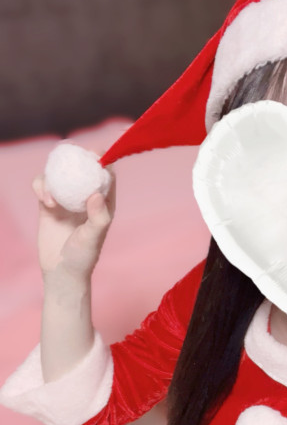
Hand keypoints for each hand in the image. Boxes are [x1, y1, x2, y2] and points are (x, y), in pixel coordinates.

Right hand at [33, 164, 115, 280]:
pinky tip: (46, 201)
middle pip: (81, 169)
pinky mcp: (48, 205)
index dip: (103, 160)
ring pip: (59, 174)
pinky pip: (43, 186)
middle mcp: (85, 198)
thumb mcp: (94, 237)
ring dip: (54, 175)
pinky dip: (42, 187)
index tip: (96, 153)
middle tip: (70, 154)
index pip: (106, 176)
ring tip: (51, 197)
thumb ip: (98, 216)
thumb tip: (95, 194)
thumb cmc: (83, 256)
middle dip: (76, 157)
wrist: (61, 272)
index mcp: (103, 203)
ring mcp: (66, 200)